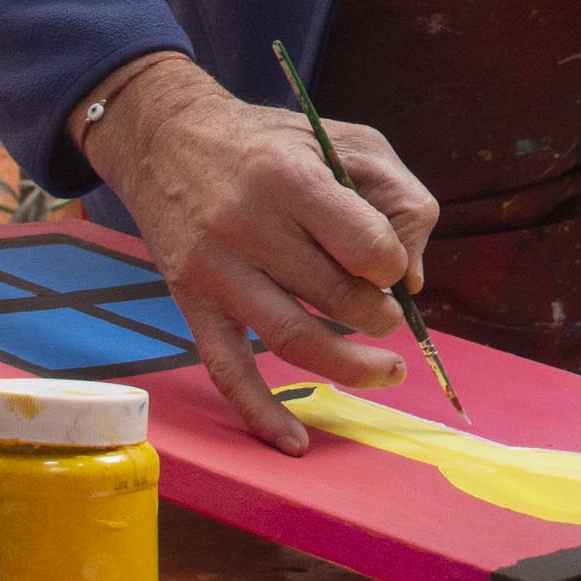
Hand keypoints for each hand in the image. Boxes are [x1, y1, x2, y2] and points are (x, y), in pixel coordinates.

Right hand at [70, 53, 438, 453]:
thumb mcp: (345, 138)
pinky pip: (228, 371)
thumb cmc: (272, 142)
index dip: (393, 265)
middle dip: (379, 316)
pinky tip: (296, 442)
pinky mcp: (191, 302)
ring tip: (385, 370)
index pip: (366, 245)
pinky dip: (262, 414)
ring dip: (351, 366)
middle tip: (387, 314)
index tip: (390, 264)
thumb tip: (414, 278)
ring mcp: (215, 268)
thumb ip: (397, 197)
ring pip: (294, 340)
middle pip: (335, 298)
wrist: (167, 138)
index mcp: (291, 176)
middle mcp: (248, 223)